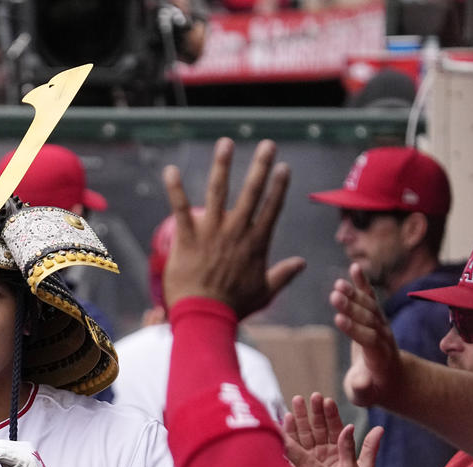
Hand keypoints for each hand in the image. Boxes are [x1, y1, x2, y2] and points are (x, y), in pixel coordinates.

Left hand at [162, 138, 304, 318]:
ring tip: (225, 143)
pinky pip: (181, 208)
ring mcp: (212, 232)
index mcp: (256, 243)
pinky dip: (175, 189)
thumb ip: (283, 275)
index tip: (284, 167)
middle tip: (267, 144)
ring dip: (222, 166)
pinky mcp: (188, 237)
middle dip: (261, 166)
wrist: (205, 317)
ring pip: (218, 192)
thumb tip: (302, 264)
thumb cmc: (234, 307)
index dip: (279, 186)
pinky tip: (170, 170)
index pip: (271, 207)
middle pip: (251, 192)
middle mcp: (236, 231)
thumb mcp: (264, 292)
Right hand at [282, 393, 382, 466]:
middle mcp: (322, 452)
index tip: (327, 400)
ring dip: (300, 417)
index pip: (334, 428)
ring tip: (297, 401)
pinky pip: (290, 444)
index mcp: (338, 451)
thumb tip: (379, 428)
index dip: (331, 414)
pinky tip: (286, 418)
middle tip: (312, 396)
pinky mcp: (295, 463)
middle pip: (317, 427)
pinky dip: (288, 431)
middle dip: (314, 412)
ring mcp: (308, 457)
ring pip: (303, 433)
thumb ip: (368, 449)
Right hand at [332, 263, 403, 406]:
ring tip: (337, 284)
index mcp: (380, 357)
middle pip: (368, 319)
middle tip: (335, 295)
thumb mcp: (365, 396)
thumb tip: (362, 383)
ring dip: (354, 293)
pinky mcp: (376, 316)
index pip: (368, 339)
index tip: (338, 319)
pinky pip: (370, 297)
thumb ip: (362, 389)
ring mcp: (381, 325)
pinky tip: (354, 267)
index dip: (354, 329)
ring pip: (369, 306)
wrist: (393, 378)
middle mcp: (383, 337)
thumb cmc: (373, 389)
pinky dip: (362, 282)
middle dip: (352, 307)